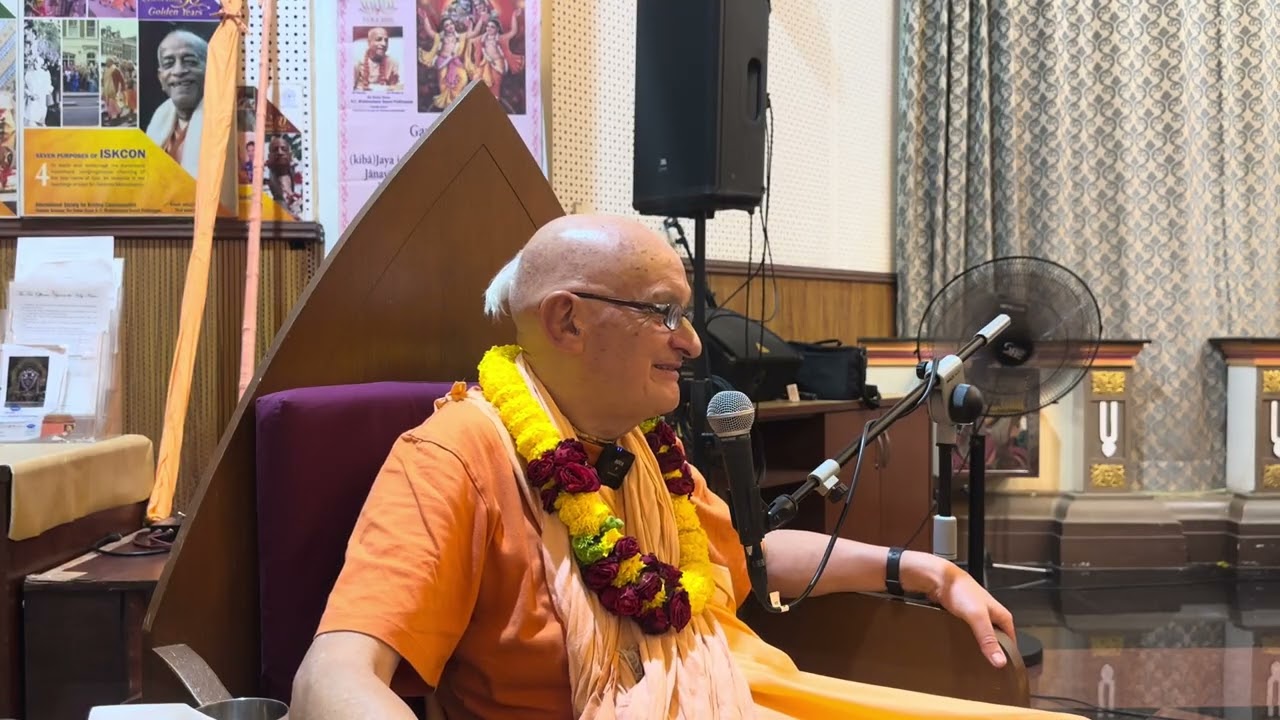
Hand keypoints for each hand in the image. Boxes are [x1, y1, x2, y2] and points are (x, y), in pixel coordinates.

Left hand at [903, 552, 1015, 667]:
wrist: (939, 579)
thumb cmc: (961, 592)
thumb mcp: (978, 617)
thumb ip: (988, 639)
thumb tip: (1000, 662)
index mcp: (1002, 616)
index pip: (1011, 642)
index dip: (1007, 656)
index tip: (1001, 671)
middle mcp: (992, 616)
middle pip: (996, 640)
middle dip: (991, 652)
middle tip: (984, 669)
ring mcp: (978, 616)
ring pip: (981, 636)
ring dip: (977, 646)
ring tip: (972, 660)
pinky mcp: (964, 616)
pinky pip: (969, 632)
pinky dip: (966, 640)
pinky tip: (960, 647)